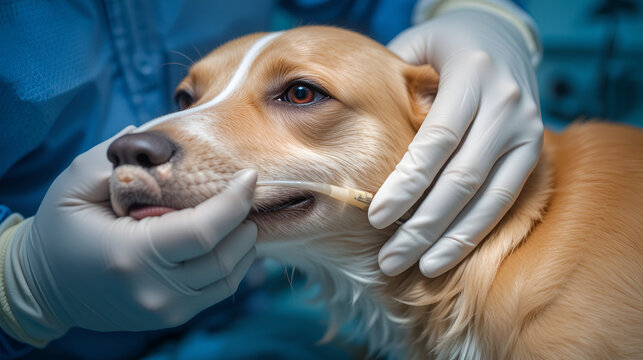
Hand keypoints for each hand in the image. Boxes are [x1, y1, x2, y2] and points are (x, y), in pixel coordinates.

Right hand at [0, 127, 256, 345]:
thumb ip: (114, 159)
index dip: (235, 201)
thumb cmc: (61, 230)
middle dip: (244, 219)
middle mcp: (154, 289)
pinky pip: (220, 290)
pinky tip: (229, 239)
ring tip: (240, 214)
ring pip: (229, 275)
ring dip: (244, 242)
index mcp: (131, 254)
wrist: (47, 286)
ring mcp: (166, 310)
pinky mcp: (173, 316)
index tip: (249, 175)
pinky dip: (234, 262)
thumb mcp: (74, 186)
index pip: (204, 230)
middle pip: (225, 255)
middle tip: (245, 192)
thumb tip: (157, 138)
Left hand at [369, 9, 542, 276]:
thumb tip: (356, 138)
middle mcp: (506, 103)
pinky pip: (504, 200)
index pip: (437, 140)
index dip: (407, 183)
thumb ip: (393, 87)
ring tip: (415, 266)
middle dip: (423, 225)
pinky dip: (474, 232)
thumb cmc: (443, 46)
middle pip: (462, 177)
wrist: (501, 37)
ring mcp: (526, 129)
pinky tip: (445, 254)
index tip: (376, 217)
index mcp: (472, 73)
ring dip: (449, 240)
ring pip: (487, 197)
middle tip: (389, 258)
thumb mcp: (416, 48)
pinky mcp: (534, 151)